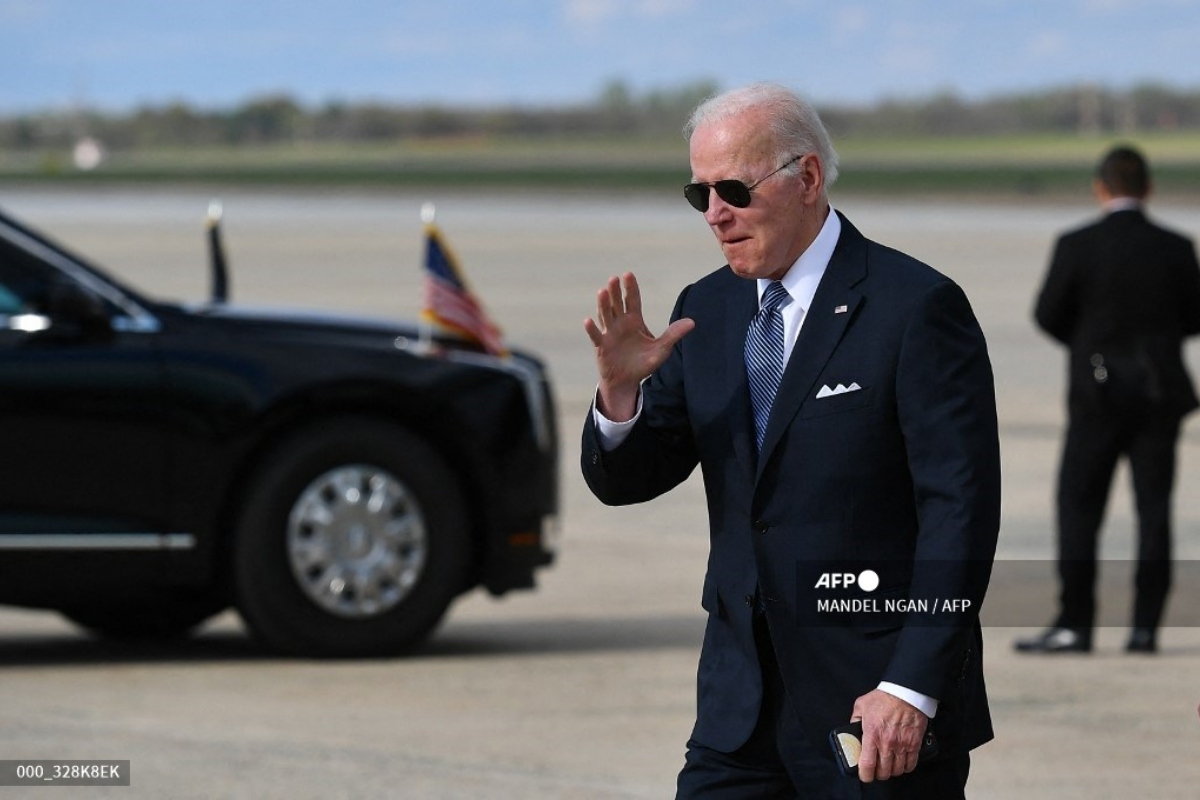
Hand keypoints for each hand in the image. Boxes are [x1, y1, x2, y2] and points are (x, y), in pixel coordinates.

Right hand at [583, 272, 693, 420]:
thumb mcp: (662, 349)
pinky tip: (588, 320)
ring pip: (605, 315)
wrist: (627, 381)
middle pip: (617, 304)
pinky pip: (596, 336)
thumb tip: (692, 322)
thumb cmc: (644, 363)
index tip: (628, 274)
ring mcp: (609, 334)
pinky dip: (592, 329)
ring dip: (603, 304)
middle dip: (615, 291)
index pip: (632, 300)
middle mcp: (620, 323)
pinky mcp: (601, 346)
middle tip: (614, 278)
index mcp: (634, 320)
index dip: (630, 288)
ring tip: (602, 292)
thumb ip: (673, 334)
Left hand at [851, 690, 928, 782]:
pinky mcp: (914, 743)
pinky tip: (902, 763)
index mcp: (872, 734)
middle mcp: (887, 743)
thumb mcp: (861, 705)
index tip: (864, 776)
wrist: (906, 692)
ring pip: (897, 770)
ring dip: (892, 771)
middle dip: (878, 774)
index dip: (865, 775)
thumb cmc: (884, 697)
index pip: (867, 764)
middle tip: (876, 770)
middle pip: (883, 771)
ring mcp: (902, 745)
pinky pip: (911, 764)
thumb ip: (854, 720)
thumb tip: (851, 731)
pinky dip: (906, 767)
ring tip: (888, 766)